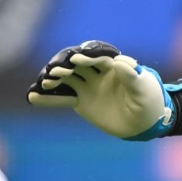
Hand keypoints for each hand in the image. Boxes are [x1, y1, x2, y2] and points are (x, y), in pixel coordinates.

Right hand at [27, 40, 171, 138]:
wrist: (144, 123)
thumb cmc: (149, 102)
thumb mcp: (144, 89)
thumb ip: (133, 76)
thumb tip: (122, 61)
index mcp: (113, 65)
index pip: (97, 57)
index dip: (87, 57)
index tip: (76, 60)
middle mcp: (97, 72)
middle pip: (77, 64)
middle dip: (65, 65)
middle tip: (54, 71)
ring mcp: (87, 85)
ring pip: (66, 78)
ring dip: (54, 79)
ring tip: (43, 83)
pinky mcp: (80, 100)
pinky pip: (62, 97)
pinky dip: (48, 98)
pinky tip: (32, 98)